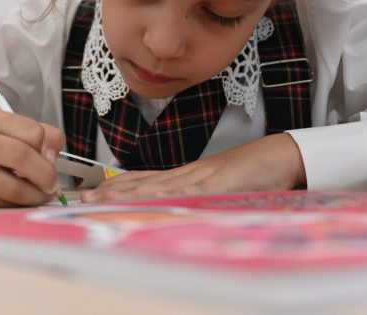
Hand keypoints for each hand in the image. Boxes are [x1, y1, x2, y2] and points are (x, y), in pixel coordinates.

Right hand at [0, 109, 64, 206]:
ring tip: (40, 194)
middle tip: (52, 185)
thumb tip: (53, 157)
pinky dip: (17, 205)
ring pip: (12, 187)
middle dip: (45, 175)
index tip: (52, 161)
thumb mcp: (13, 131)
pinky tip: (20, 199)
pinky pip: (0, 204)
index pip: (33, 132)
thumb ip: (43, 136)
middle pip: (20, 156)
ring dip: (34, 195)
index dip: (48, 150)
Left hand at [80, 133, 305, 202]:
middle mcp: (189, 176)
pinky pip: (183, 194)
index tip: (94, 193)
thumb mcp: (223, 189)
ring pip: (155, 187)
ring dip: (124, 194)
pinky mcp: (216, 187)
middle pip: (142, 183)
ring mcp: (201, 180)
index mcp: (189, 177)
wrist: (284, 157)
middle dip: (111, 192)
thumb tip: (180, 210)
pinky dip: (161, 198)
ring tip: (98, 199)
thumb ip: (201, 197)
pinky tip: (143, 202)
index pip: (146, 181)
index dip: (118, 187)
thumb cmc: (258, 173)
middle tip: (82, 199)